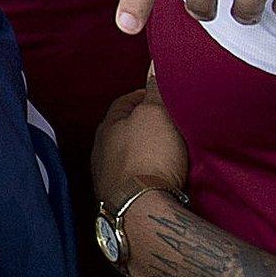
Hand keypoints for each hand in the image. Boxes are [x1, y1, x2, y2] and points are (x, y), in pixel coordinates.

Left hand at [91, 85, 188, 218]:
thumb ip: (154, 90)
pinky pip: (138, 178)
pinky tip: (166, 175)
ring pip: (131, 155)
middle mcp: (102, 152)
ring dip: (149, 151)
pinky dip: (151, 173)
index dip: (145, 95)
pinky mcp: (122, 199)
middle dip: (147, 125)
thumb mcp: (155, 114)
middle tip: (172, 121)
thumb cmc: (146, 158)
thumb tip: (153, 66)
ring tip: (173, 149)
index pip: (125, 102)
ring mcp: (109, 178)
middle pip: (127, 130)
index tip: (162, 95)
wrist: (143, 210)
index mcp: (106, 127)